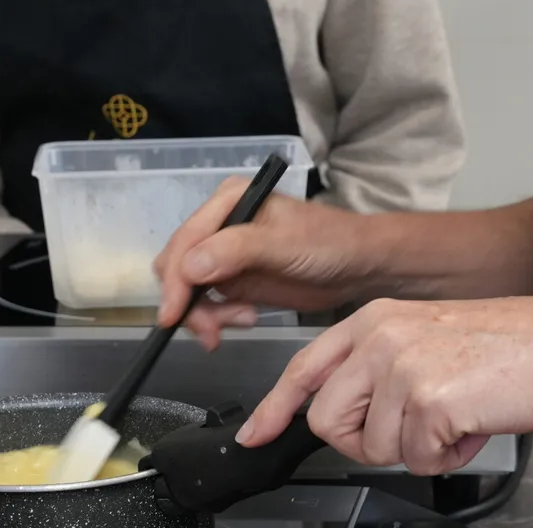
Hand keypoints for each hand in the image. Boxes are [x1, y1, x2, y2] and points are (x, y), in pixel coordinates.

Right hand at [154, 177, 373, 348]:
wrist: (360, 267)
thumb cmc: (327, 244)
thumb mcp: (283, 244)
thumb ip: (237, 251)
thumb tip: (189, 268)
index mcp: (228, 201)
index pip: (185, 241)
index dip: (175, 280)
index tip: (172, 316)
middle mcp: (219, 224)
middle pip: (178, 266)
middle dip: (189, 301)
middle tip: (212, 330)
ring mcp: (225, 254)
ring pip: (189, 290)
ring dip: (205, 314)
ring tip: (242, 321)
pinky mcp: (235, 281)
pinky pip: (208, 304)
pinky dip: (217, 318)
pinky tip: (246, 319)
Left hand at [237, 297, 532, 474]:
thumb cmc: (502, 347)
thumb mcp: (423, 338)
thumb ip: (377, 367)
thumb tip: (346, 414)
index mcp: (373, 320)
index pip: (305, 367)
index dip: (275, 408)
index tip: (256, 433)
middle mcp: (379, 339)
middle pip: (328, 421)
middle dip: (365, 441)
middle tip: (412, 427)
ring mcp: (400, 367)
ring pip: (373, 447)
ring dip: (417, 448)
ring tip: (454, 415)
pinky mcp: (427, 400)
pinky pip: (418, 460)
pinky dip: (447, 457)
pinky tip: (471, 424)